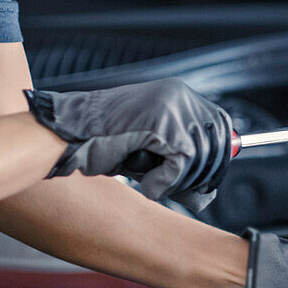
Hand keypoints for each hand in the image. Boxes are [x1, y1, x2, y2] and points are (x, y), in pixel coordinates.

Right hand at [23, 78, 231, 209]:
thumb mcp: (150, 150)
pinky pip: (180, 165)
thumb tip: (207, 193)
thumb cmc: (102, 143)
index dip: (218, 158)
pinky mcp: (161, 125)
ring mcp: (171, 108)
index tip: (207, 179)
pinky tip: (146, 185)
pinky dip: (164, 183)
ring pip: (199, 157)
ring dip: (178, 181)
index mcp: (178, 94)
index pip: (221, 125)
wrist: (67, 133)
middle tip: (180, 189)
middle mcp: (179, 95)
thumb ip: (180, 164)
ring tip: (151, 182)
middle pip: (217, 143)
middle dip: (202, 175)